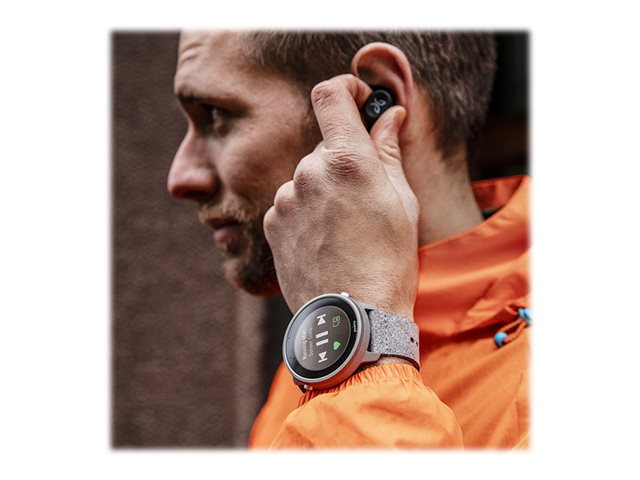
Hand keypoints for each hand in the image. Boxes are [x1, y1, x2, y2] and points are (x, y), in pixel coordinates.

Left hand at [263, 74, 418, 317]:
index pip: (329, 95)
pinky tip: (324, 241)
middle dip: (344, 161)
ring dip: (323, 190)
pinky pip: (290, 204)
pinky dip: (306, 212)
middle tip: (364, 197)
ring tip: (344, 229)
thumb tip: (388, 116)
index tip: (356, 99)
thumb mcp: (402, 202)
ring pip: (307, 178)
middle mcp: (309, 171)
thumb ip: (388, 150)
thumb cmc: (388, 261)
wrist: (352, 317)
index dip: (343, 89)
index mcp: (347, 159)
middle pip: (325, 147)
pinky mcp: (271, 223)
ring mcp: (285, 199)